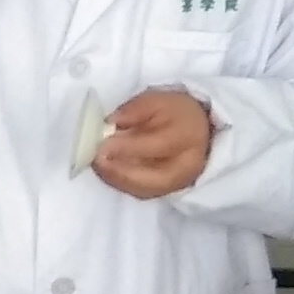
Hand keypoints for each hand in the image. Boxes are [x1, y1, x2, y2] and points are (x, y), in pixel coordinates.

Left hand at [92, 87, 214, 199]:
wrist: (197, 131)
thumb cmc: (174, 113)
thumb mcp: (157, 100)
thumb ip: (135, 109)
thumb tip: (112, 121)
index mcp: (187, 136)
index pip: (158, 145)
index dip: (129, 147)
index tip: (103, 144)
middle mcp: (187, 166)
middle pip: (153, 176)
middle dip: (120, 170)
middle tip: (96, 159)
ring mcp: (178, 183)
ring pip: (145, 189)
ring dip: (117, 179)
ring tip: (97, 165)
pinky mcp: (168, 191)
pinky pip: (142, 193)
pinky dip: (121, 184)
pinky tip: (106, 172)